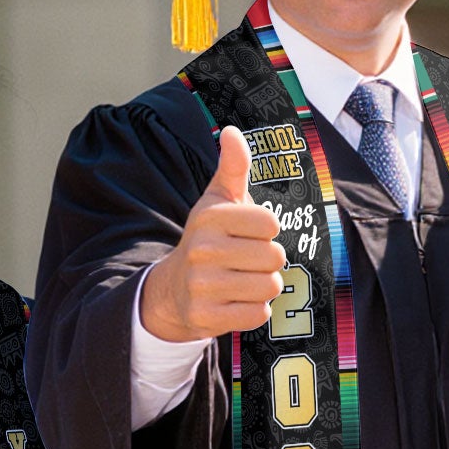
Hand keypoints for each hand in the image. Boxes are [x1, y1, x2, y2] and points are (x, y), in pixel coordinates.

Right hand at [137, 125, 287, 342]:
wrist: (173, 288)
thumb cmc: (208, 238)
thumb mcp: (218, 201)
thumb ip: (233, 167)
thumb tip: (232, 131)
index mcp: (211, 217)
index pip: (271, 223)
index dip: (266, 231)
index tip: (248, 233)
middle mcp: (203, 250)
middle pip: (275, 257)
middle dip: (268, 261)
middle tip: (247, 261)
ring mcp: (203, 285)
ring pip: (270, 286)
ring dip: (264, 286)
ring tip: (243, 280)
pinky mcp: (206, 316)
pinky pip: (258, 314)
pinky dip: (255, 310)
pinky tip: (236, 300)